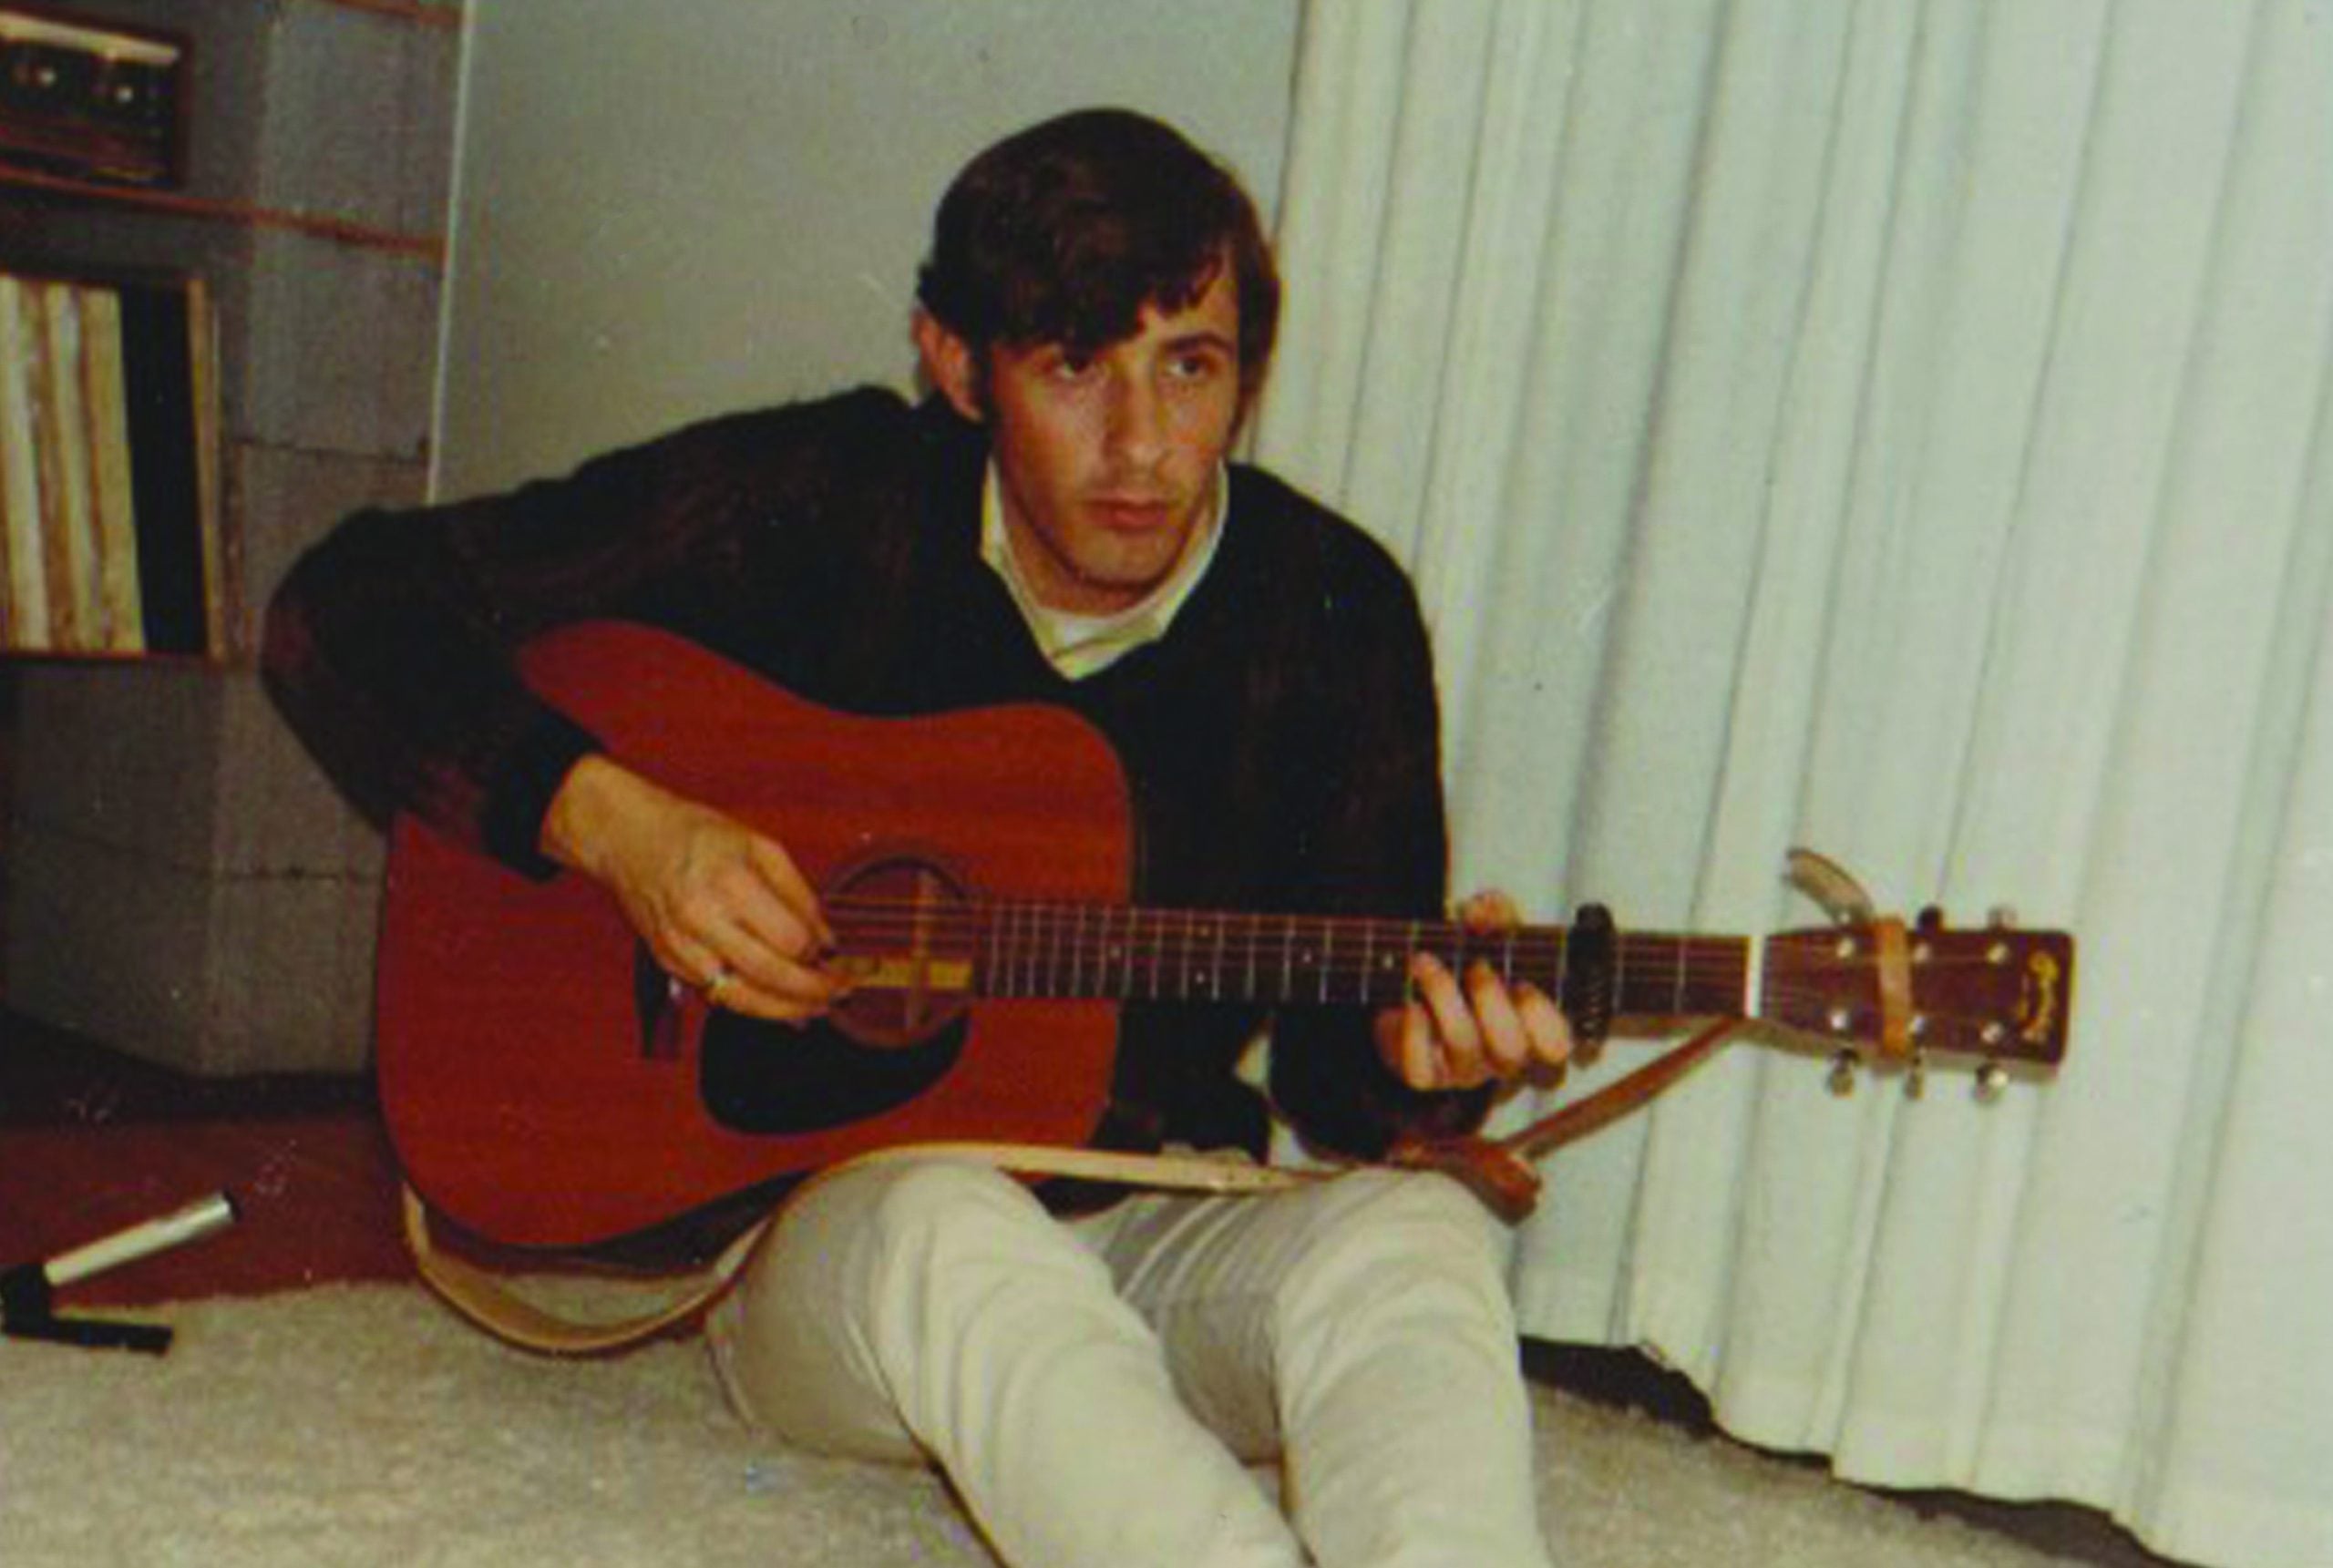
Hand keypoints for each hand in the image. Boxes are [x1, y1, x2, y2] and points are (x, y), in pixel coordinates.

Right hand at [540, 755, 843, 1022]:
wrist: (629, 839)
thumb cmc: (697, 836)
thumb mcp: (759, 846)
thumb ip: (798, 893)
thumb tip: (827, 939)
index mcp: (729, 883)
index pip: (789, 938)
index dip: (818, 951)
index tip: (835, 953)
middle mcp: (702, 920)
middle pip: (770, 974)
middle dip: (813, 990)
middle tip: (840, 992)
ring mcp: (681, 947)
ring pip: (743, 998)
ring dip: (786, 1010)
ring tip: (817, 1008)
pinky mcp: (670, 963)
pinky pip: (718, 997)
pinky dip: (753, 1006)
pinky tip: (780, 1007)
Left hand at [1375, 890, 1572, 1091]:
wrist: (1410, 993)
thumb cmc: (1464, 965)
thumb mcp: (1487, 934)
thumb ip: (1494, 914)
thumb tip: (1483, 909)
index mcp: (1530, 1029)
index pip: (1556, 1045)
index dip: (1543, 1019)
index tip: (1522, 983)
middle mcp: (1502, 1056)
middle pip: (1511, 1049)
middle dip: (1491, 999)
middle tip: (1475, 964)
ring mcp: (1464, 1069)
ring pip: (1464, 1046)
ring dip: (1443, 995)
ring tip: (1424, 961)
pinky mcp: (1425, 1075)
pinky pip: (1421, 1068)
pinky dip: (1414, 1031)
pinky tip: (1410, 1003)